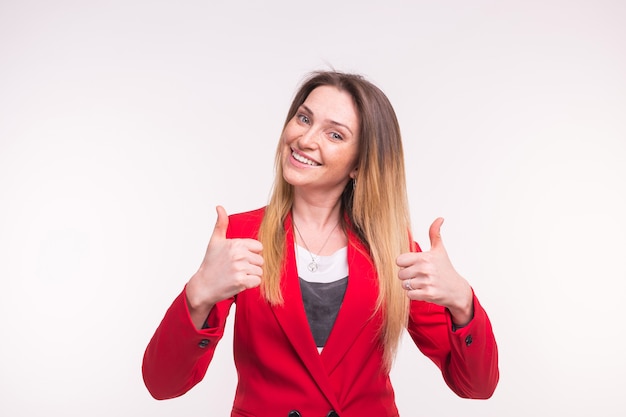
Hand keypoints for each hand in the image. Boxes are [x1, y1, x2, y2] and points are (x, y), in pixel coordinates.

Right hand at [185, 206, 262, 326]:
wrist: (203, 286)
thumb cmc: (210, 263)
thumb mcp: (215, 241)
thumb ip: (221, 224)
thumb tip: (219, 207)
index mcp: (235, 243)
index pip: (259, 247)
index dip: (251, 254)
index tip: (239, 258)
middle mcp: (238, 254)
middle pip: (260, 260)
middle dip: (251, 265)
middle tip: (236, 268)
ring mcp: (240, 268)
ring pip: (260, 271)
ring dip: (251, 275)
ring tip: (237, 275)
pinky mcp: (241, 281)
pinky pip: (257, 281)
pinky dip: (250, 284)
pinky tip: (238, 282)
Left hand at [396, 218, 472, 324]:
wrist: (457, 289)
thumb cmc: (445, 269)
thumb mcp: (440, 250)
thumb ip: (435, 233)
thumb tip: (440, 218)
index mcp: (424, 257)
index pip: (399, 261)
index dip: (405, 264)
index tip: (414, 265)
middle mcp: (425, 269)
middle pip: (400, 274)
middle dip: (408, 276)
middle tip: (419, 276)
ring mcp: (427, 282)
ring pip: (404, 285)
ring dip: (411, 286)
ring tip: (422, 283)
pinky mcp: (428, 294)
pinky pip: (409, 295)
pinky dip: (414, 294)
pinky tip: (423, 290)